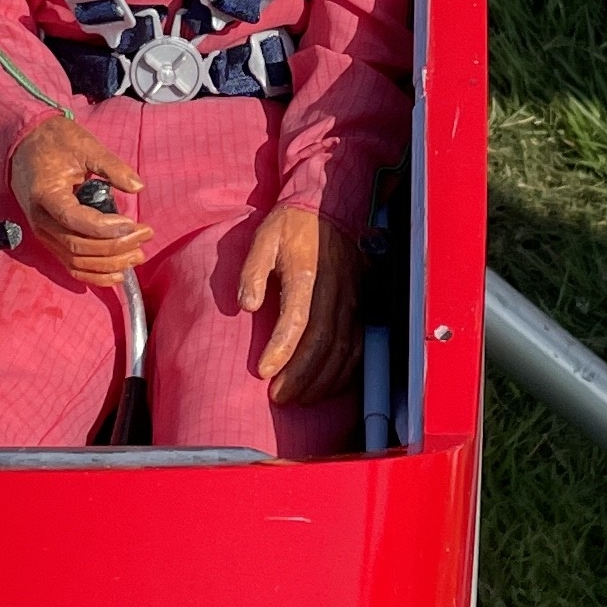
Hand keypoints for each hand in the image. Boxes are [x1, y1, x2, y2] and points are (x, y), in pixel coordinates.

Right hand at [10, 113, 147, 279]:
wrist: (25, 143)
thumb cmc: (56, 142)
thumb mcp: (86, 146)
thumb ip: (112, 167)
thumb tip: (138, 187)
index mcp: (46, 195)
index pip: (75, 220)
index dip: (106, 227)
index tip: (133, 222)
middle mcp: (40, 220)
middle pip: (78, 246)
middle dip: (116, 246)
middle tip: (145, 234)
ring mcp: (43, 233)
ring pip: (76, 261)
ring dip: (109, 263)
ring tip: (137, 254)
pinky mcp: (50, 240)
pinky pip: (71, 266)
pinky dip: (94, 275)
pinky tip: (118, 274)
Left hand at [237, 205, 360, 406]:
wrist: (329, 209)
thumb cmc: (291, 227)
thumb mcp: (263, 239)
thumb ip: (252, 271)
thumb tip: (246, 305)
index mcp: (308, 273)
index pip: (297, 321)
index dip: (282, 350)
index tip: (264, 372)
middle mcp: (335, 291)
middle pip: (323, 343)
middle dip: (302, 376)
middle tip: (280, 396)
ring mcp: (352, 300)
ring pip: (343, 350)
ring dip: (323, 379)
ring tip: (300, 397)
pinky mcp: (361, 307)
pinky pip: (358, 346)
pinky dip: (345, 371)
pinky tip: (328, 385)